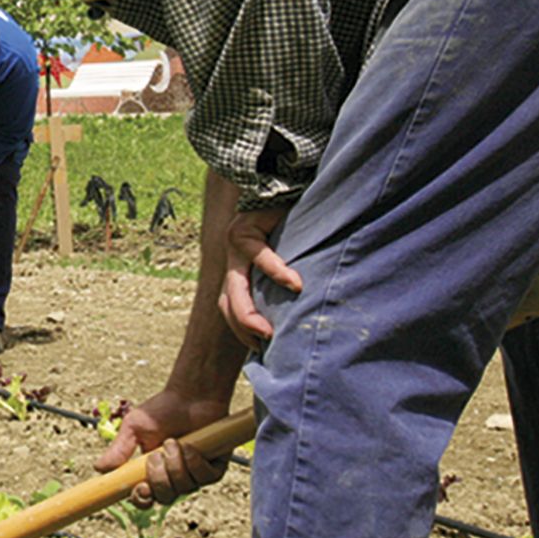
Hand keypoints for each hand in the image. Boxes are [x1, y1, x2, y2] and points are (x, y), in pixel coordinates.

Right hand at [95, 390, 231, 506]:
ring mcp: (194, 475)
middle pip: (164, 498)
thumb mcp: (134, 429)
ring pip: (184, 488)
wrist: (191, 395)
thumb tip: (98, 468)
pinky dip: (195, 462)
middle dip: (159, 478)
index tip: (140, 488)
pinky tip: (191, 446)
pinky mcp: (213, 470)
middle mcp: (173, 478)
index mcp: (151, 472)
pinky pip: (204, 478)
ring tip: (175, 442)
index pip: (145, 499)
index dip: (142, 499)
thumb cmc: (162, 410)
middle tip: (156, 455)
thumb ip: (119, 450)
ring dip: (176, 464)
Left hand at [215, 206, 299, 347]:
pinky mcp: (244, 227)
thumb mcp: (292, 261)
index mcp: (241, 273)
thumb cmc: (295, 228)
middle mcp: (233, 262)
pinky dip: (277, 271)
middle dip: (243, 327)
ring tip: (271, 330)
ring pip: (236, 285)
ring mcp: (234, 245)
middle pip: (227, 303)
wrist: (286, 186)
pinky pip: (258, 254)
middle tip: (265, 343)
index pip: (230, 309)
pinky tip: (295, 284)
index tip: (262, 351)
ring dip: (250, 310)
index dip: (242, 331)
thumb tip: (311, 320)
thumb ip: (291, 286)